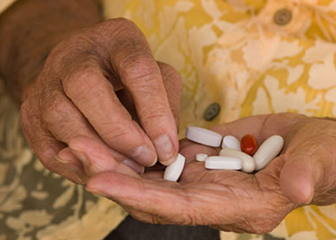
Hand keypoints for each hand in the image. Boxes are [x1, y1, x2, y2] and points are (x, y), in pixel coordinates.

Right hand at [19, 18, 181, 183]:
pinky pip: (48, 145)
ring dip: (97, 152)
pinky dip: (77, 165)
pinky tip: (102, 170)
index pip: (136, 67)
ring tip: (126, 169)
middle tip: (144, 159)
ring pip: (60, 116)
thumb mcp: (157, 78)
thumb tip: (164, 149)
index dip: (154, 111)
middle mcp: (73, 54)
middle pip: (86, 86)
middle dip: (118, 131)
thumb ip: (165, 107)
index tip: (167, 148)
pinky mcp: (30, 112)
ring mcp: (45, 82)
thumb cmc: (126, 79)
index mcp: (114, 38)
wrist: (78, 74)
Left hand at [84, 113, 335, 232]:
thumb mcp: (322, 161)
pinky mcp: (195, 159)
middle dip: (112, 176)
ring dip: (113, 160)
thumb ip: (310, 173)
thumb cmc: (325, 158)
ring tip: (77, 142)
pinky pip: (156, 158)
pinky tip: (105, 133)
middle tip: (75, 153)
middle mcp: (210, 198)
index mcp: (238, 207)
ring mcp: (200, 180)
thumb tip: (300, 188)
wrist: (314, 148)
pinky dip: (130, 148)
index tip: (98, 180)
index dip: (139, 195)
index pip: (180, 207)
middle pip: (152, 194)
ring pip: (148, 176)